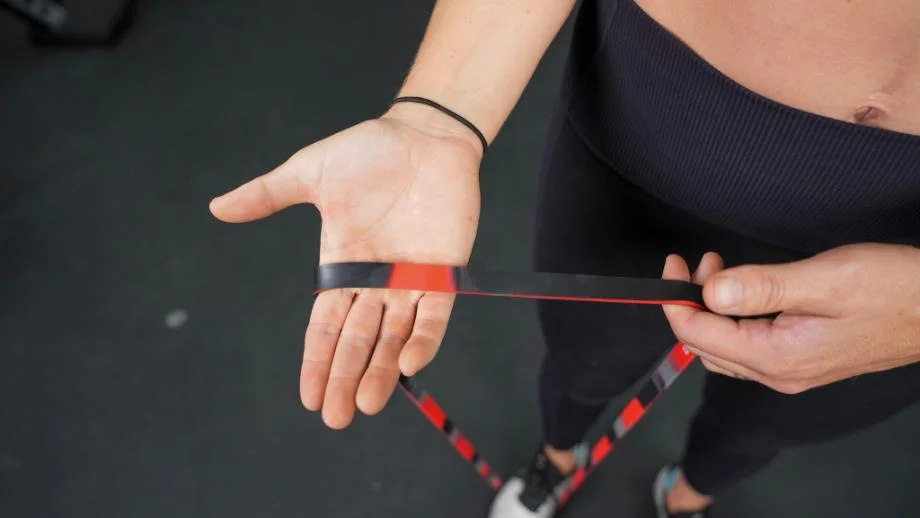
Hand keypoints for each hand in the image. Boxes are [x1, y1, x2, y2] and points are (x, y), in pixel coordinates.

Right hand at [209, 103, 483, 427]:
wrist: (423, 134)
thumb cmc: (368, 150)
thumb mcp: (310, 173)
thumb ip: (268, 194)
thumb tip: (216, 207)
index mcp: (342, 265)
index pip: (325, 325)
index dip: (317, 361)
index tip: (309, 397)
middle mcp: (375, 281)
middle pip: (357, 340)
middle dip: (345, 379)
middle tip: (336, 419)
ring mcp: (410, 278)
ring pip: (393, 337)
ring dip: (381, 371)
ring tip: (367, 405)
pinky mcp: (444, 271)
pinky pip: (434, 315)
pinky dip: (423, 340)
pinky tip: (408, 366)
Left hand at [661, 244, 919, 393]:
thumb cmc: (895, 290)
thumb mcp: (824, 280)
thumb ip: (762, 287)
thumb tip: (709, 291)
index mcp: (777, 358)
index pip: (698, 334)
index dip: (675, 299)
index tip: (672, 265)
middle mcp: (778, 373)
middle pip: (706, 343)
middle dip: (690, 302)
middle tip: (698, 263)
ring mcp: (791, 371)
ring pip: (725, 346)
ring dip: (711, 309)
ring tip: (718, 270)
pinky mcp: (802, 360)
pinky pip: (748, 345)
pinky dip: (733, 317)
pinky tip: (743, 291)